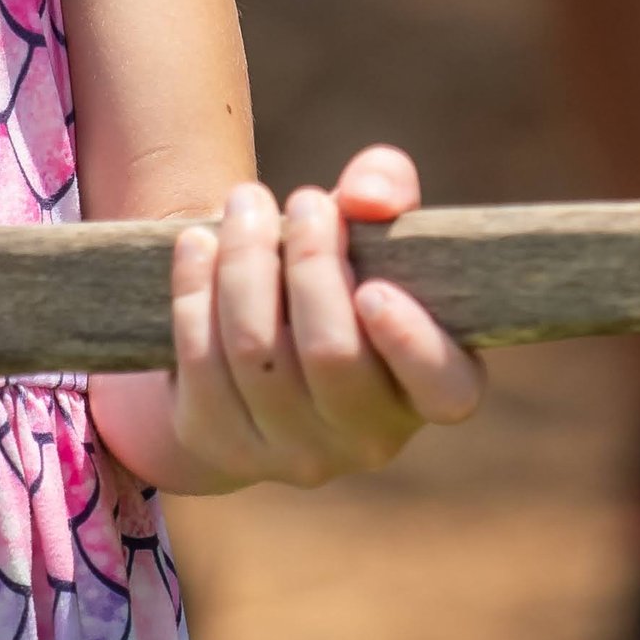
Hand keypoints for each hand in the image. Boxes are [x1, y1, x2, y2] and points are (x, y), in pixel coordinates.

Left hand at [90, 144, 485, 491]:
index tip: (373, 287)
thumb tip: (367, 196)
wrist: (252, 337)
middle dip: (310, 262)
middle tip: (303, 199)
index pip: (444, 390)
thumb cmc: (335, 272)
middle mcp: (371, 437)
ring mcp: (296, 453)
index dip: (411, 344)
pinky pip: (201, 360)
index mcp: (433, 390)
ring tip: (245, 203)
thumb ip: (386, 186)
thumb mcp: (370, 224)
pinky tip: (196, 242)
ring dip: (245, 261)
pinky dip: (194, 290)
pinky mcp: (224, 444)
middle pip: (332, 352)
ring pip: (257, 350)